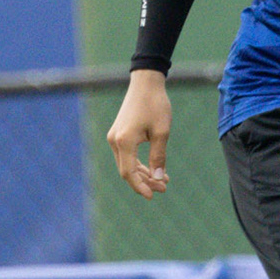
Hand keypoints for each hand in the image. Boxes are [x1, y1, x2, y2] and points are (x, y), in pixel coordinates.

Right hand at [107, 69, 172, 199]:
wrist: (146, 83)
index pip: (128, 173)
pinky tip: (155, 169)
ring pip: (127, 164)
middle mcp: (115, 141)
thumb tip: (159, 178)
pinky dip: (139, 164)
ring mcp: (115, 137)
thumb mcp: (162, 132)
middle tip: (164, 188)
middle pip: (127, 170)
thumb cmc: (156, 105)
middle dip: (145, 181)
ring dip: (144, 173)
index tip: (153, 196)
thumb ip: (159, 156)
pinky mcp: (118, 134)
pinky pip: (127, 155)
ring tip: (163, 181)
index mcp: (124, 141)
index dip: (140, 186)